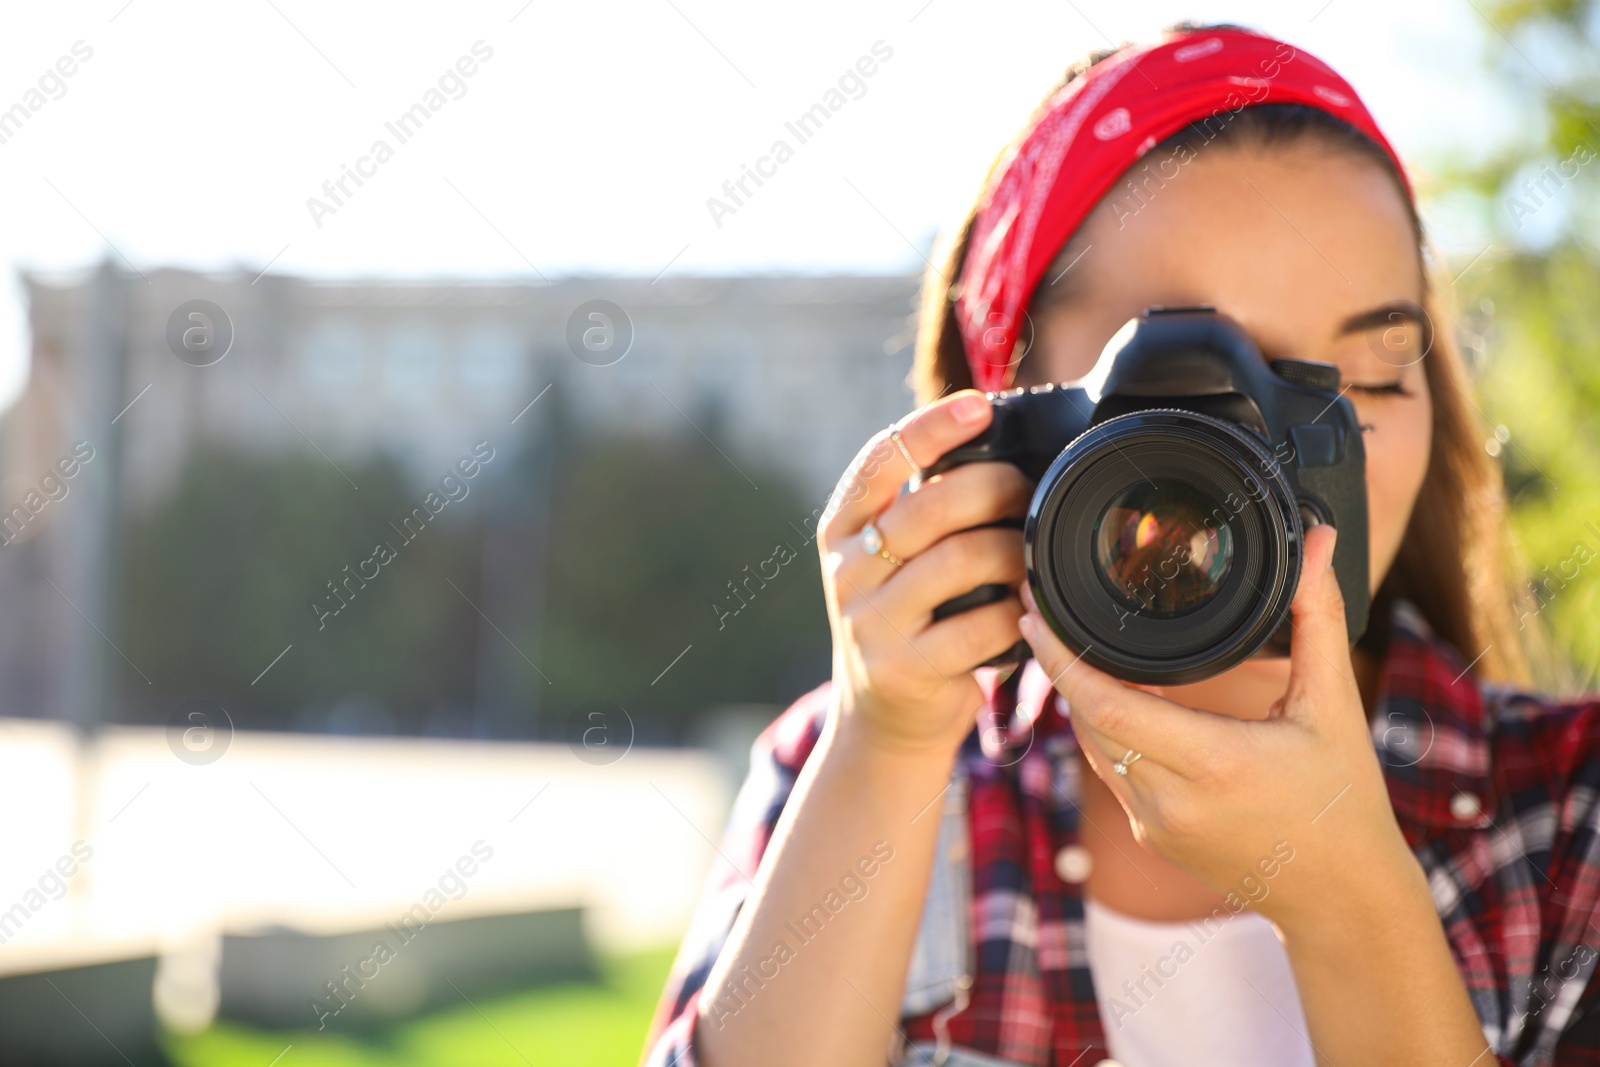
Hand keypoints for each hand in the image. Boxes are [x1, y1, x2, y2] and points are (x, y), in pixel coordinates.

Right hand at [818, 390, 1031, 755]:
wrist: (881, 720)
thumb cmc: (905, 620)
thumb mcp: (890, 560)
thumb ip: (922, 509)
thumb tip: (995, 441)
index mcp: (841, 529)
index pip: (878, 462)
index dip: (929, 429)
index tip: (978, 406)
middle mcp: (846, 571)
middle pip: (929, 508)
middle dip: (994, 489)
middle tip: (1030, 492)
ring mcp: (870, 623)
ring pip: (960, 562)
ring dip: (1014, 553)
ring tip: (1033, 555)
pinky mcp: (903, 670)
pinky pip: (978, 627)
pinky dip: (1016, 614)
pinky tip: (1028, 611)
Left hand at [1018, 524, 1416, 930]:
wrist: (1343, 898)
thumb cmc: (1344, 799)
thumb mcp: (1332, 705)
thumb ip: (1317, 617)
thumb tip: (1319, 540)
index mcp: (1210, 762)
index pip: (1104, 704)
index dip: (1059, 659)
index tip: (1033, 615)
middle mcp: (1169, 799)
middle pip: (1083, 719)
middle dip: (1057, 666)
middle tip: (1040, 612)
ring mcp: (1153, 823)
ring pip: (1090, 746)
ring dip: (1077, 698)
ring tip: (1064, 644)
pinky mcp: (1149, 836)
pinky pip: (1109, 771)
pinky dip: (1102, 731)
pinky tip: (1105, 696)